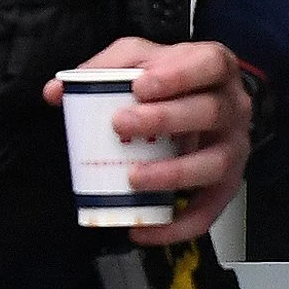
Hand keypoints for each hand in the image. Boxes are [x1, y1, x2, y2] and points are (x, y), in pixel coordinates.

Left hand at [48, 36, 257, 246]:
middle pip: (210, 112)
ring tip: (133, 177)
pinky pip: (209, 210)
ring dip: (173, 174)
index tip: (141, 86)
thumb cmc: (169, 78)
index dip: (179, 75)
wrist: (201, 101)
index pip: (209, 64)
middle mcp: (233, 107)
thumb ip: (101, 68)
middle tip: (120, 124)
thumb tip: (56, 92)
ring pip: (213, 163)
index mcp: (214, 68)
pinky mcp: (226, 184)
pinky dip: (178, 225)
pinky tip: (144, 229)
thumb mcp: (137, 59)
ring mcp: (233, 147)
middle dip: (164, 120)